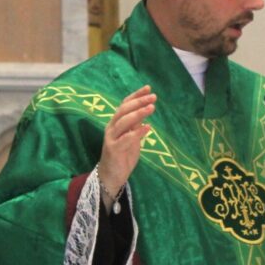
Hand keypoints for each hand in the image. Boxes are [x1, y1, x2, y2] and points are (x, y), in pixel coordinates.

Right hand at [97, 85, 156, 209]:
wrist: (111, 176)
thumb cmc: (123, 155)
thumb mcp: (132, 138)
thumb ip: (136, 125)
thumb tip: (145, 112)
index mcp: (116, 123)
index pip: (125, 104)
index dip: (136, 95)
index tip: (148, 88)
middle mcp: (112, 128)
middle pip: (123, 110)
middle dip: (139, 102)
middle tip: (153, 97)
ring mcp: (111, 138)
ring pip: (124, 121)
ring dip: (138, 113)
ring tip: (151, 108)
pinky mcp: (113, 149)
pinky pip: (126, 139)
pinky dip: (137, 132)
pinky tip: (148, 127)